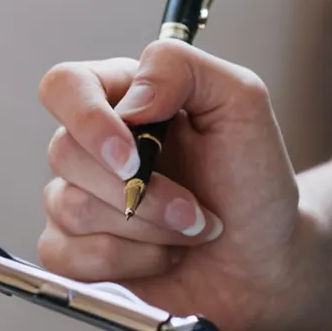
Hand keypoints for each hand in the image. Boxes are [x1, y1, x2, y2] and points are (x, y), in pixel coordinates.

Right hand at [38, 42, 321, 330]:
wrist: (267, 261)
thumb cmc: (254, 183)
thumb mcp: (241, 104)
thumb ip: (182, 68)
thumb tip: (129, 99)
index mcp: (123, 99)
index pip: (64, 87)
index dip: (88, 119)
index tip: (133, 158)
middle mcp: (92, 147)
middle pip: (64, 152)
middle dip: (143, 192)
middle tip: (196, 210)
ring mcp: (77, 201)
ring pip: (70, 208)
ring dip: (147, 228)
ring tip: (191, 231)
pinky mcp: (75, 255)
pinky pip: (68, 257)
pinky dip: (129, 262)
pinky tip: (164, 258)